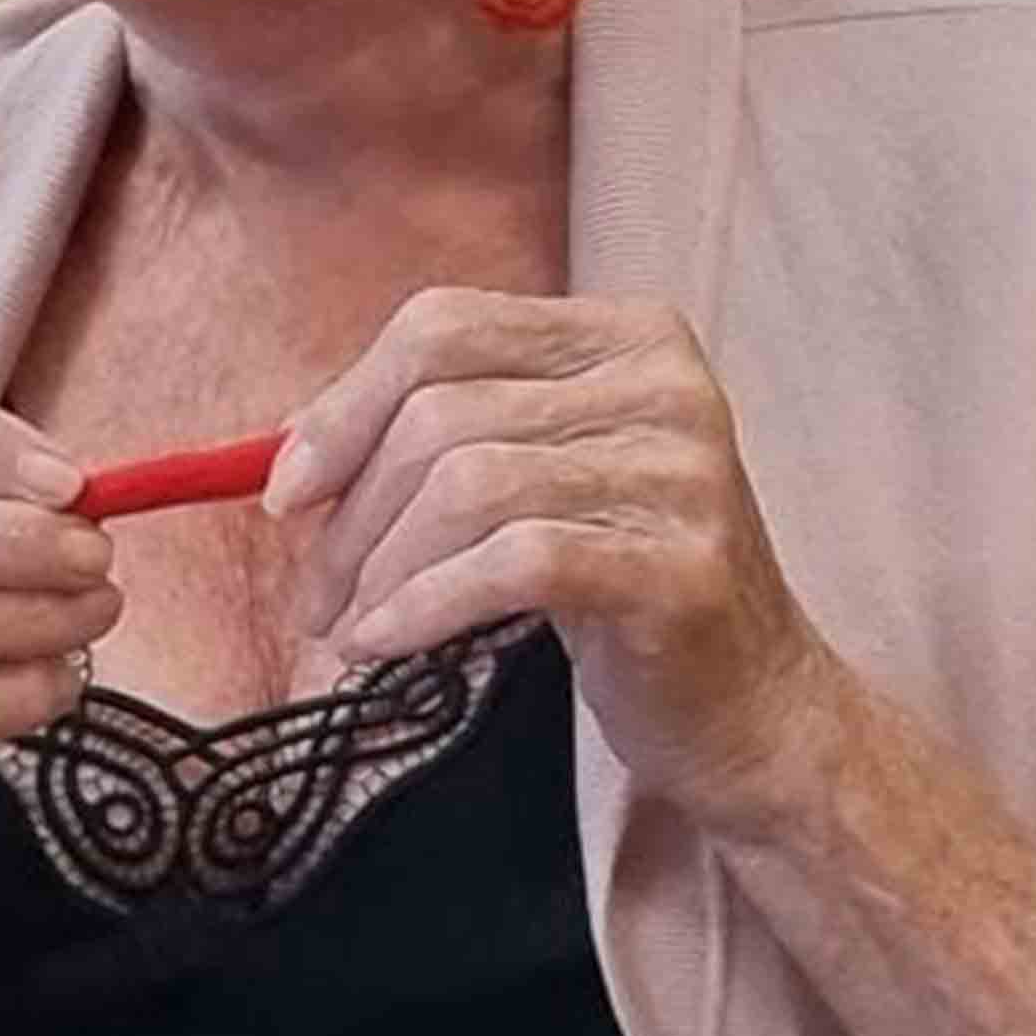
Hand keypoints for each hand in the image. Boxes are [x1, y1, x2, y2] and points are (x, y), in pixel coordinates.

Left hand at [262, 290, 848, 833]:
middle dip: (350, 513)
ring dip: (377, 568)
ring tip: (348, 626)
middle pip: (442, 412)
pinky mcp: (678, 566)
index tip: (286, 492)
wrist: (749, 708)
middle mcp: (664, 384)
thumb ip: (440, 434)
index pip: (445, 327)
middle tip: (313, 593)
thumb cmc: (619, 589)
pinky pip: (509, 563)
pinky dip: (422, 606)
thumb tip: (291, 441)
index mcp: (626, 335)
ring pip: (466, 486)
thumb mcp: (537, 482)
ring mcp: (683, 472)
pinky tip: (384, 645)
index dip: (344, 405)